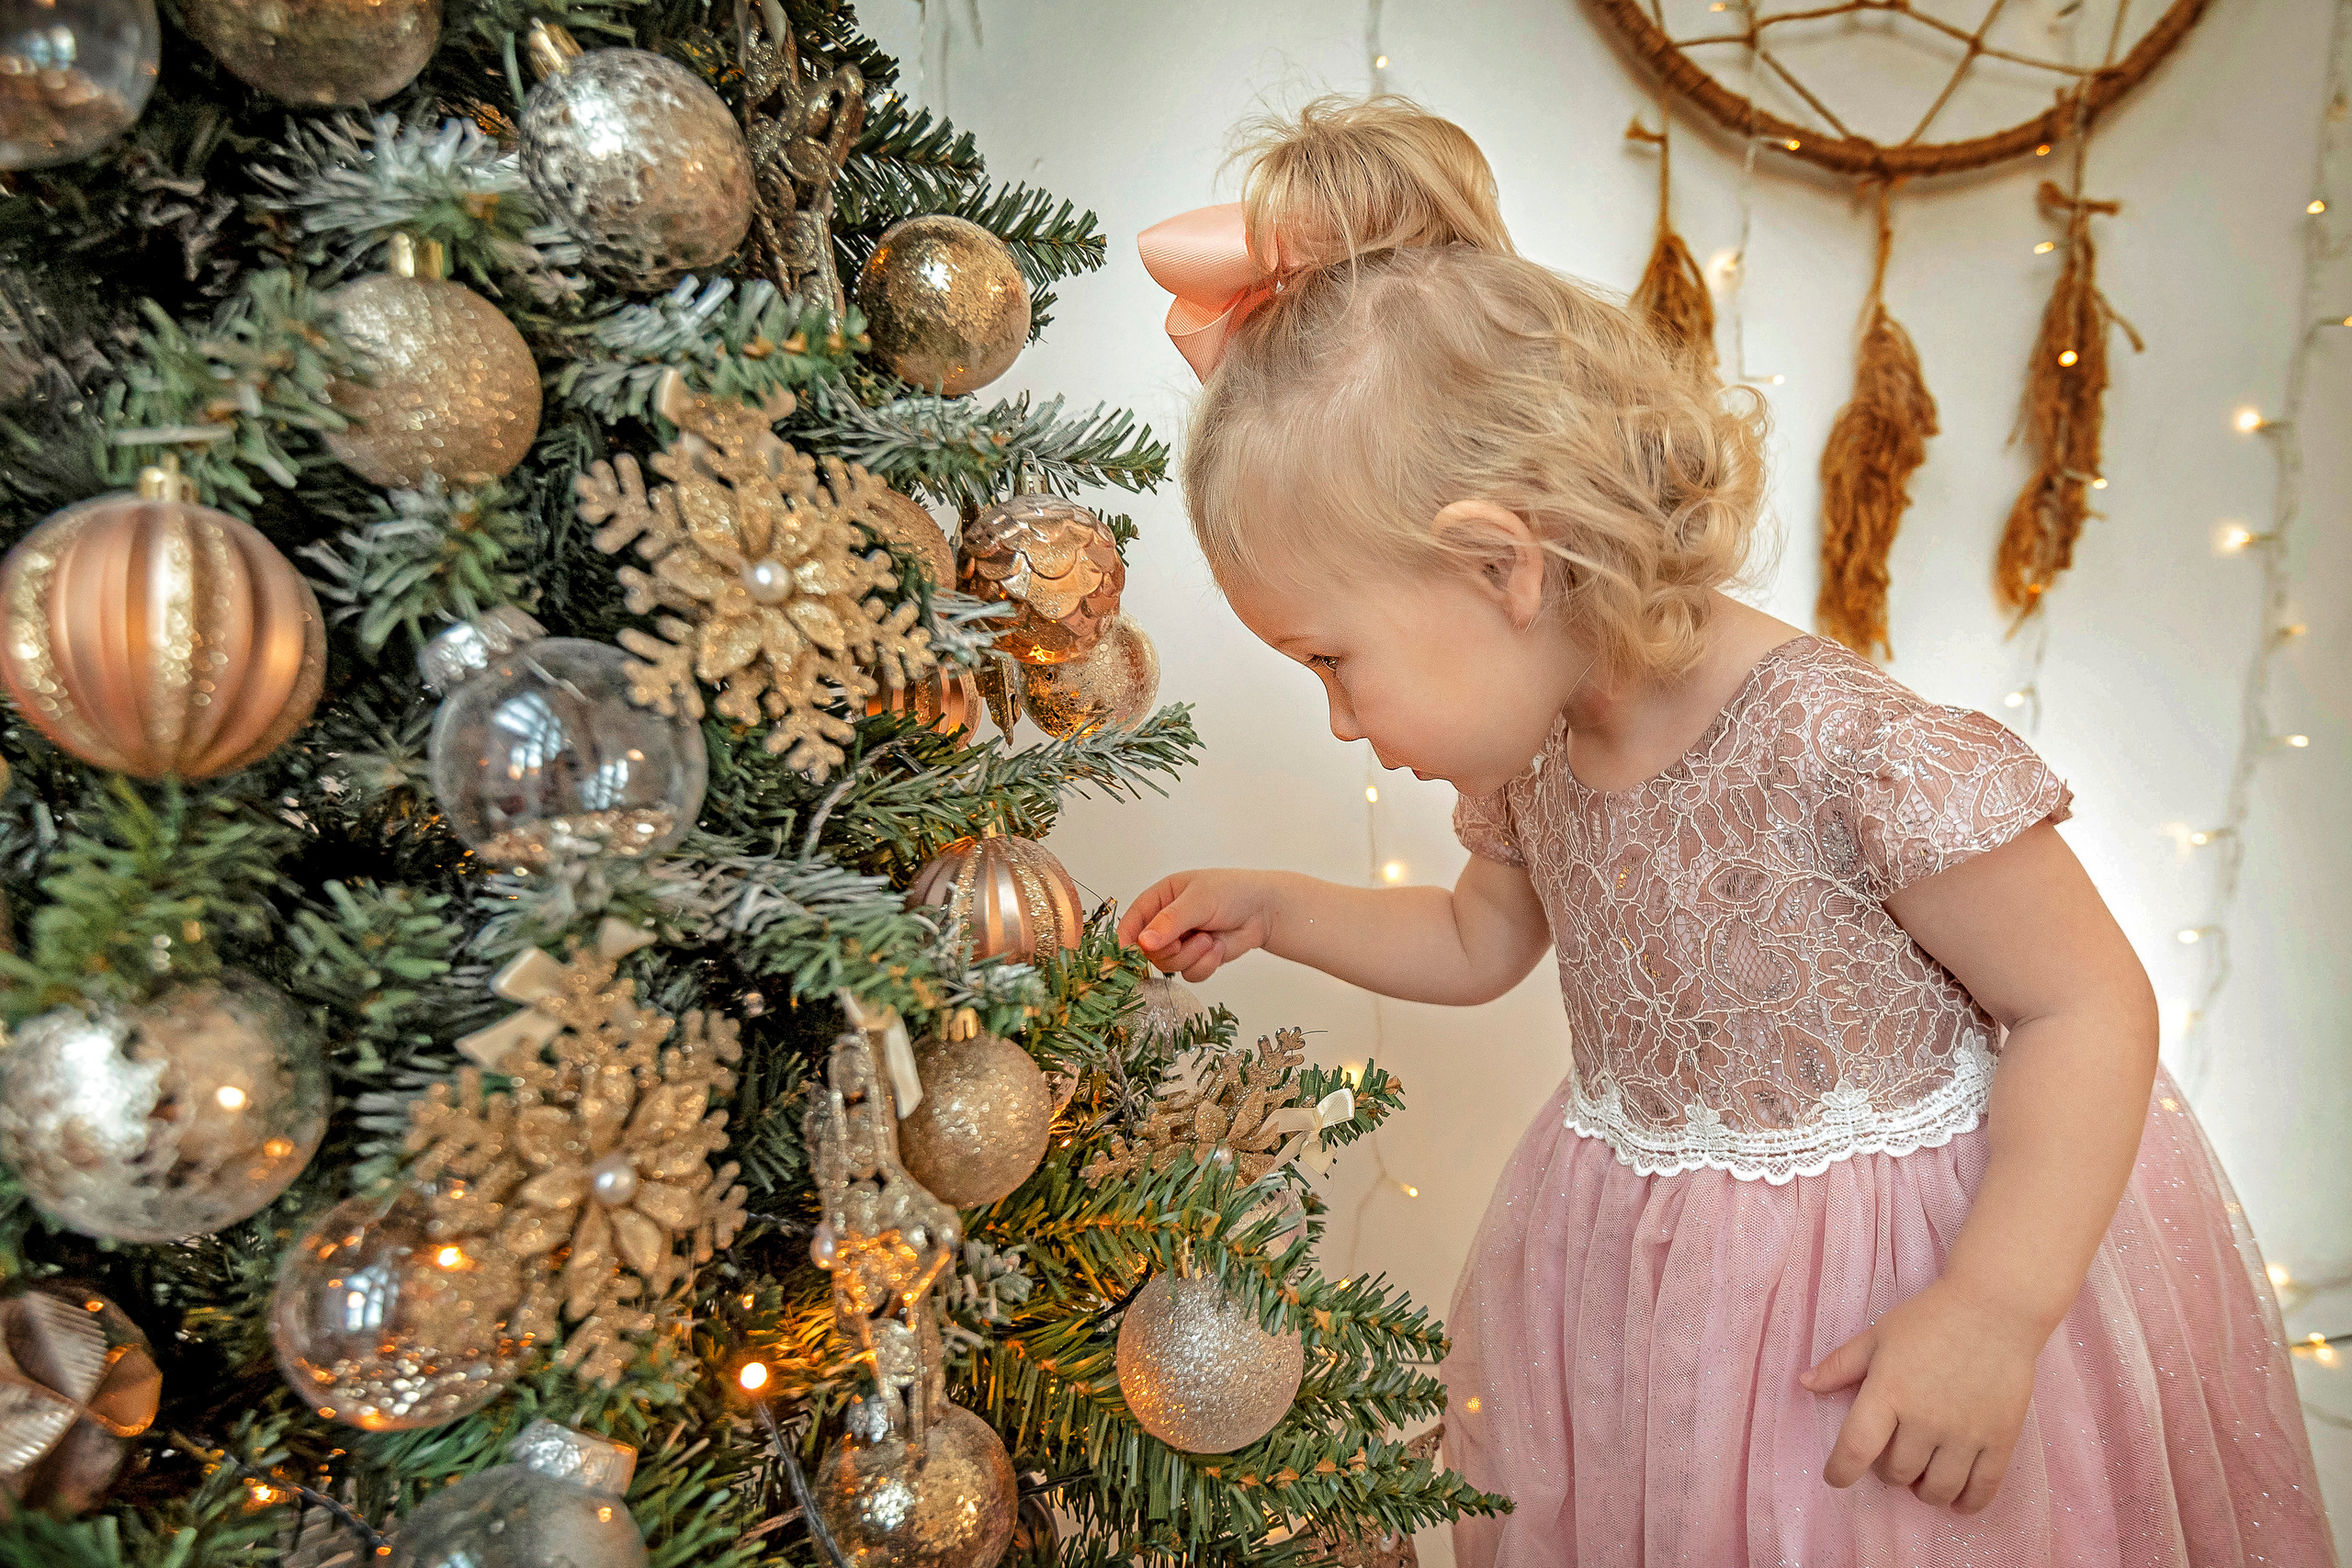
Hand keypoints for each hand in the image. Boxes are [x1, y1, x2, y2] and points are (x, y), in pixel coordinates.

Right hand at [1116, 869, 1277, 981]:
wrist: (1264, 910)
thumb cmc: (1232, 892)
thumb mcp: (1199, 900)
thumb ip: (1169, 922)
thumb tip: (1142, 942)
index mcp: (1160, 899)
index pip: (1132, 922)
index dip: (1126, 940)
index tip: (1128, 954)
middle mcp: (1165, 923)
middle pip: (1148, 951)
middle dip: (1171, 950)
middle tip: (1189, 939)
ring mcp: (1181, 942)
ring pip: (1168, 966)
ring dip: (1192, 956)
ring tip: (1210, 939)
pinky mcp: (1196, 959)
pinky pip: (1189, 974)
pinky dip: (1205, 965)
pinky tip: (1218, 947)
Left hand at [1802, 1279, 2044, 1514]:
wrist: (1996, 1309)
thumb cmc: (1930, 1319)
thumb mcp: (1878, 1335)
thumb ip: (1841, 1364)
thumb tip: (1805, 1384)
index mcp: (1888, 1392)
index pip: (1855, 1449)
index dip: (1840, 1472)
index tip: (1835, 1477)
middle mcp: (1925, 1419)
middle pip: (1897, 1473)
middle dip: (1887, 1472)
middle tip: (1893, 1457)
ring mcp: (1965, 1433)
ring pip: (1937, 1490)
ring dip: (1924, 1491)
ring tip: (1923, 1477)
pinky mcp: (2000, 1440)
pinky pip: (1982, 1491)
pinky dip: (1966, 1504)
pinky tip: (1957, 1499)